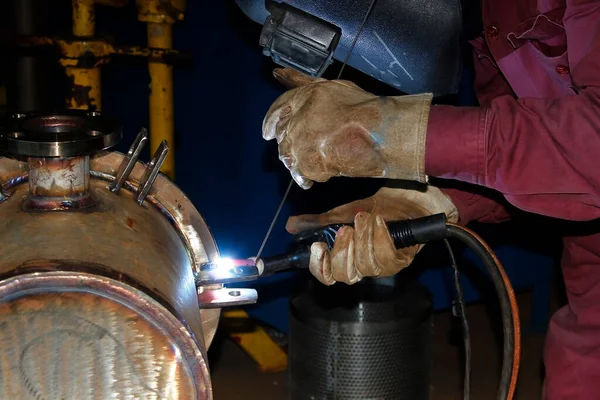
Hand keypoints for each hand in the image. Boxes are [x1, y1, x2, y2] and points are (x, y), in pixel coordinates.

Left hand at [263, 68, 432, 188]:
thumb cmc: (362, 108)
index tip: (266, 133)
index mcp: (302, 97)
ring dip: (298, 161)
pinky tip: (322, 172)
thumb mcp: (332, 87)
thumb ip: (303, 81)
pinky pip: (303, 173)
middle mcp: (296, 120)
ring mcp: (301, 144)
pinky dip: (310, 174)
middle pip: (282, 137)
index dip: (270, 121)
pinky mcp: (308, 164)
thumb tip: (277, 72)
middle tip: (301, 149)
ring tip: (314, 161)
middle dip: (288, 144)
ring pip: (289, 157)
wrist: (379, 133)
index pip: (277, 110)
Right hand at [286, 185, 458, 284]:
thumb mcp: (341, 213)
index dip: (319, 267)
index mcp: (345, 259)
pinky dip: (380, 237)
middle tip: (345, 229)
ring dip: (363, 239)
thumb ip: (316, 223)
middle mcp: (362, 267)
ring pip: (366, 266)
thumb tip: (290, 226)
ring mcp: (382, 267)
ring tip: (365, 218)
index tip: (317, 247)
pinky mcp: (400, 260)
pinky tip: (380, 222)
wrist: (405, 198)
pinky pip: (386, 257)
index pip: (326, 276)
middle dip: (343, 252)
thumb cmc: (374, 209)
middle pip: (345, 276)